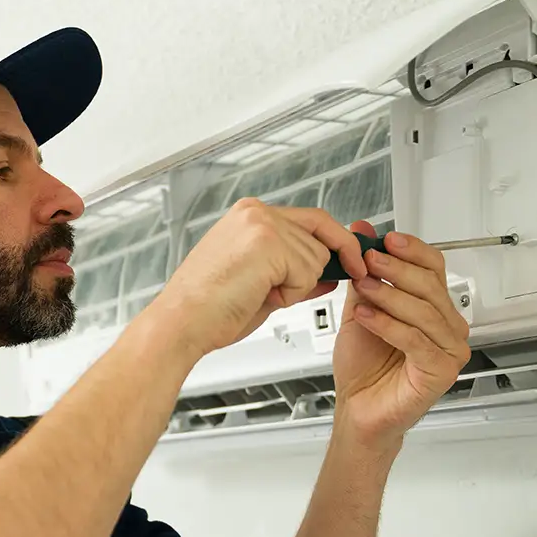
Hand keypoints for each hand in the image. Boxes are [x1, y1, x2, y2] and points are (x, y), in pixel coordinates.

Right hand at [154, 198, 367, 355]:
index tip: (354, 259)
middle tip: (352, 275)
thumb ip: (297, 275)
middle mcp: (256, 212)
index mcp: (249, 217)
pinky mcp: (268, 242)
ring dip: (297, 286)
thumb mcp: (264, 288)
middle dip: (330, 262)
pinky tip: (261, 295)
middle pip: (321, 232)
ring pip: (316, 257)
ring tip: (261, 294)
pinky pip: (306, 272)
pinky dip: (291, 293)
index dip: (336, 241)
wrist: (182, 324)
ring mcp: (261, 224)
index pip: (310, 220)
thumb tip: (330, 275)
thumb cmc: (210, 310)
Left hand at [331, 222, 470, 451]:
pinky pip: (416, 340)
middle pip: (431, 286)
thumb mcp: (361, 309)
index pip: (434, 268)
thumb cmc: (364, 368)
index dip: (412, 251)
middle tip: (368, 260)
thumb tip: (361, 232)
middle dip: (397, 269)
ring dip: (390, 295)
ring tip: (363, 287)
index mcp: (436, 310)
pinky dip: (388, 324)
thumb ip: (365, 273)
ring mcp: (449, 351)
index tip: (385, 240)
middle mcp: (449, 328)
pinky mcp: (440, 371)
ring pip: (424, 311)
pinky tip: (366, 316)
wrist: (358, 410)